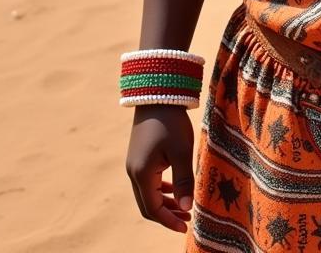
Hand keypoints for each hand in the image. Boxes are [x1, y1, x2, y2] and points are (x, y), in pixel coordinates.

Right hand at [126, 105, 195, 232]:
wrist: (157, 93)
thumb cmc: (171, 122)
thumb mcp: (182, 151)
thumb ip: (183, 181)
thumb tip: (186, 208)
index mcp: (142, 174)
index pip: (153, 210)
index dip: (169, 221)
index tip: (186, 226)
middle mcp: (133, 172)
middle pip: (147, 205)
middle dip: (167, 215)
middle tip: (187, 219)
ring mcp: (133, 163)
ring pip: (147, 193)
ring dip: (164, 202)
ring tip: (183, 207)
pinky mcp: (138, 155)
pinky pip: (147, 181)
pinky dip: (160, 189)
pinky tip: (173, 188)